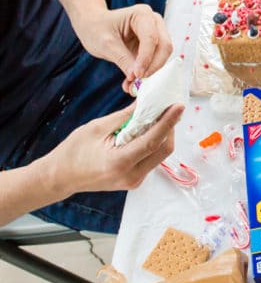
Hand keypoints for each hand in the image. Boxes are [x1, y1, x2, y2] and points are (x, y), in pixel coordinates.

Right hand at [41, 103, 182, 196]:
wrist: (60, 177)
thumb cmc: (73, 152)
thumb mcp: (97, 128)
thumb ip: (125, 116)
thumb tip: (146, 102)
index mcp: (120, 162)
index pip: (152, 141)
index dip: (168, 122)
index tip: (179, 106)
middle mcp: (131, 175)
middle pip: (162, 149)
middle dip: (169, 128)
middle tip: (168, 109)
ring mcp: (134, 181)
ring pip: (159, 155)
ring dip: (162, 135)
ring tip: (158, 117)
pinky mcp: (134, 181)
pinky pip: (151, 160)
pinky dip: (153, 144)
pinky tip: (148, 131)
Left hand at [74, 6, 172, 91]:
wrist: (92, 25)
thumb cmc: (96, 28)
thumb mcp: (106, 44)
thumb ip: (123, 59)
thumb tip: (136, 78)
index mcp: (142, 14)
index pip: (151, 38)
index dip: (146, 58)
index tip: (137, 75)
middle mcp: (154, 21)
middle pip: (164, 46)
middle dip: (153, 65)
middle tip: (139, 81)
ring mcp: (156, 32)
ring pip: (163, 54)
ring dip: (151, 70)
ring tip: (133, 83)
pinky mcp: (153, 45)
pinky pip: (156, 60)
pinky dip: (146, 71)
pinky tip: (133, 80)